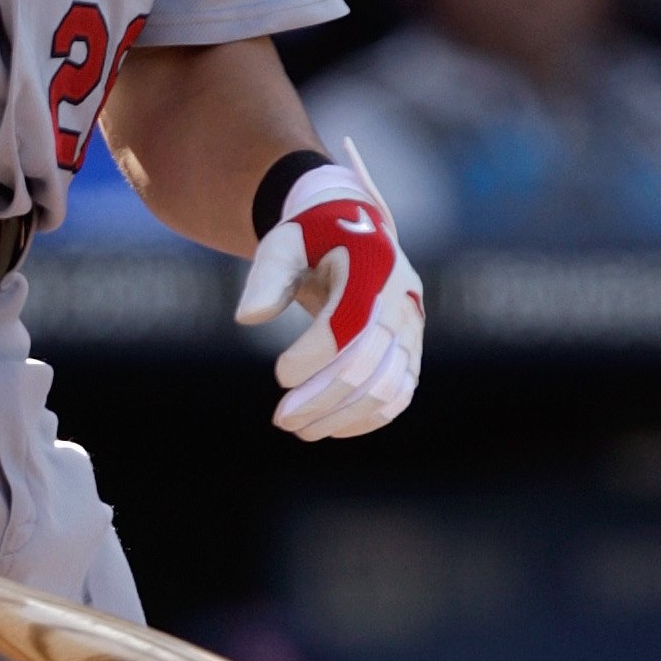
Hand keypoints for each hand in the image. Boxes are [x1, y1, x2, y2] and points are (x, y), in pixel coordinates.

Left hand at [234, 141, 421, 440]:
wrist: (353, 230)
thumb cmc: (310, 238)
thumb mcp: (283, 243)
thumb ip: (267, 277)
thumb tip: (248, 318)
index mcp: (373, 265)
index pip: (352, 323)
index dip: (316, 357)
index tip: (280, 375)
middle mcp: (402, 297)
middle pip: (368, 363)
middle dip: (322, 398)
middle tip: (282, 420)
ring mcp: (412, 326)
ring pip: (388, 386)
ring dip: (344, 415)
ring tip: (302, 430)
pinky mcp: (413, 348)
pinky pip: (401, 392)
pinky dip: (370, 417)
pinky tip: (333, 428)